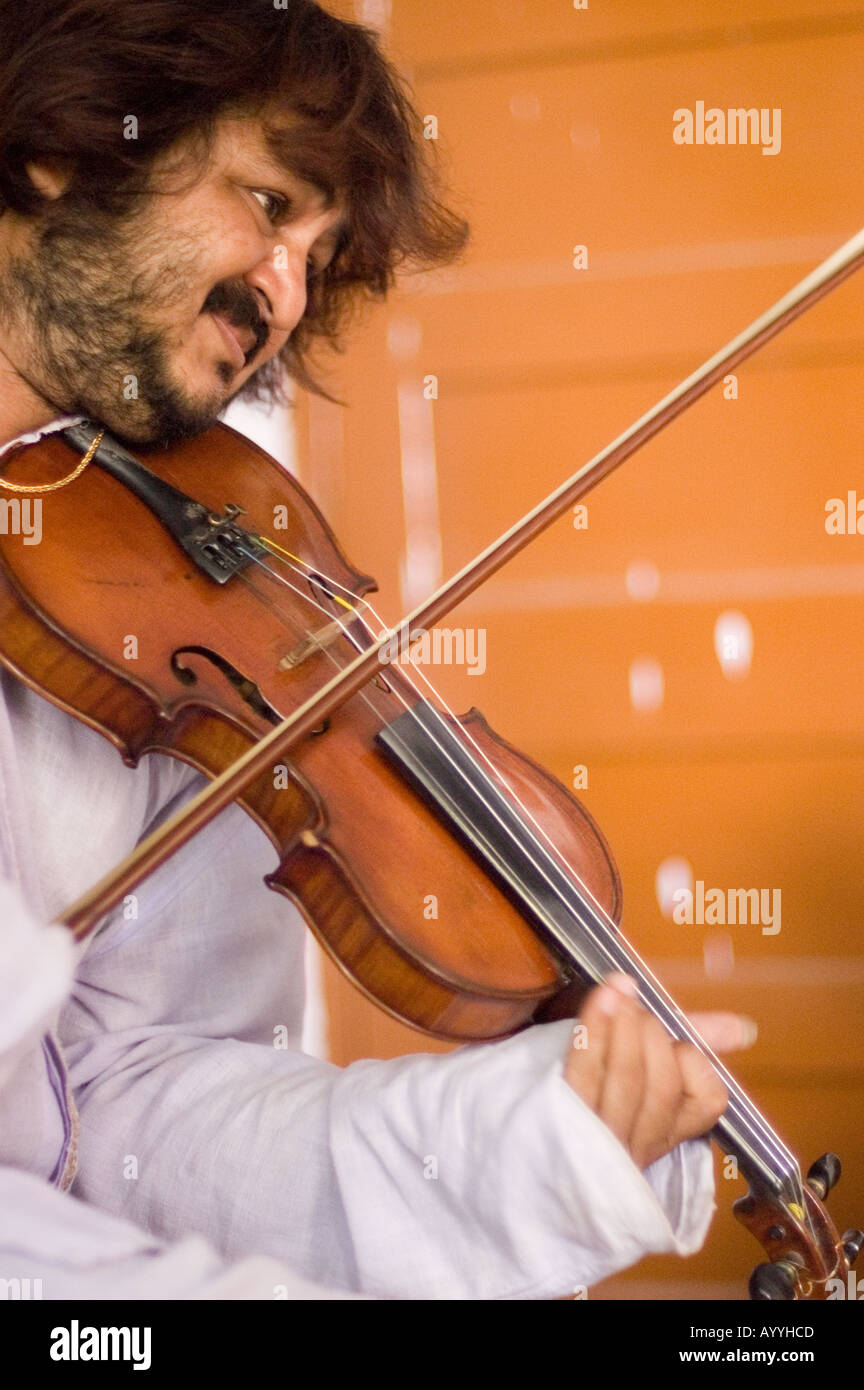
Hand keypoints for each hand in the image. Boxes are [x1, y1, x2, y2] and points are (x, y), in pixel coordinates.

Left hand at [563, 972, 756, 1169]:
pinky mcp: (564, 1125)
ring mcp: (602, 1139)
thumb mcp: (649, 1062)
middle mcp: (639, 1142)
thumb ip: (696, 1040)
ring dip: (625, 1026)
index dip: (695, 1061)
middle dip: (652, 1034)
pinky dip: (595, 1031)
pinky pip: (585, 1076)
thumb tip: (743, 1028)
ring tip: (618, 993)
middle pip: (663, 1087)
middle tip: (634, 1004)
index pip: (709, 1100)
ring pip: (628, 1082)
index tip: (673, 1036)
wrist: (529, 1131)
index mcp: (668, 1130)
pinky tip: (600, 1001)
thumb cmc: (598, 1086)